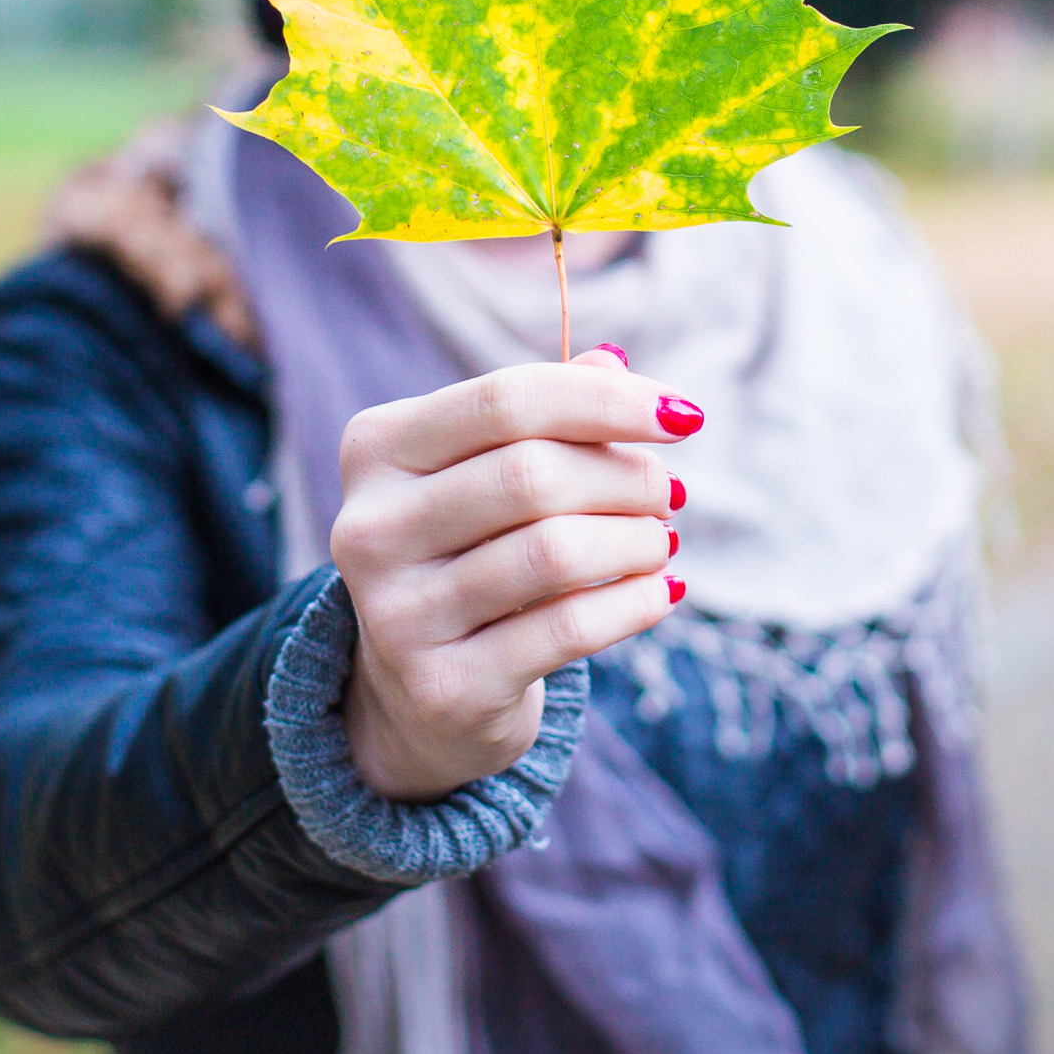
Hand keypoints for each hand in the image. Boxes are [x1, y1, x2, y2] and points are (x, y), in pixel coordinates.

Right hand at [330, 347, 697, 801]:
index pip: (505, 400)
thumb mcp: (493, 471)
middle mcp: (369, 528)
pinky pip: (568, 628)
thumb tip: (617, 362)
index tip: (684, 416)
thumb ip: (548, 414)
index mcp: (377, 449)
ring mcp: (398, 614)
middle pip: (532, 474)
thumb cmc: (473, 552)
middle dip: (627, 478)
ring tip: (659, 541)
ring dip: (637, 541)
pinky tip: (660, 592)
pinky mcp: (443, 686)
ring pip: (555, 552)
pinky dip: (634, 602)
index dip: (607, 400)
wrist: (422, 690)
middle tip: (670, 492)